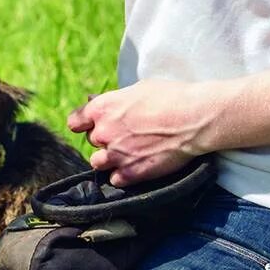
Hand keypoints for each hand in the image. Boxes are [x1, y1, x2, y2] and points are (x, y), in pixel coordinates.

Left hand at [66, 80, 224, 186]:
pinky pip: (115, 180)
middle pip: (91, 141)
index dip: (83, 124)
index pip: (75, 122)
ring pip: (98, 162)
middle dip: (104, 140)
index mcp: (102, 108)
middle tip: (123, 137)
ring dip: (109, 159)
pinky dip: (123, 176)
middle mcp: (103, 132)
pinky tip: (136, 167)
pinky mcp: (131, 172)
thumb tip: (100, 102)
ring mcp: (116, 154)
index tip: (90, 126)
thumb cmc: (170, 97)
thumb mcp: (137, 89)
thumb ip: (115, 101)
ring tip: (126, 155)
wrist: (194, 118)